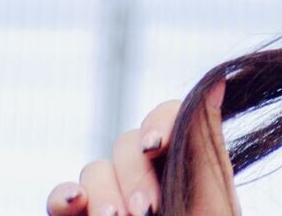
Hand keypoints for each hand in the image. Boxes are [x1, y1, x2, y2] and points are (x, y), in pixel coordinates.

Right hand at [46, 79, 240, 215]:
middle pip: (129, 143)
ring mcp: (113, 199)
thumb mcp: (211, 203)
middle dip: (134, 174)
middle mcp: (150, 176)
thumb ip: (206, 148)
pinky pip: (62, 198)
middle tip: (146, 212)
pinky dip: (63, 197)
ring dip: (103, 192)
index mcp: (189, 164)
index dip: (162, 121)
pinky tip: (74, 208)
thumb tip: (220, 79)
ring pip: (95, 168)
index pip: (169, 117)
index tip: (161, 146)